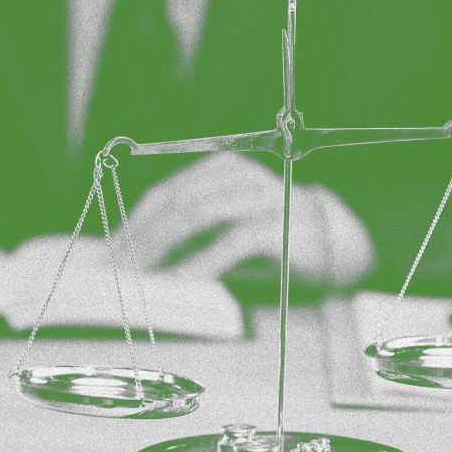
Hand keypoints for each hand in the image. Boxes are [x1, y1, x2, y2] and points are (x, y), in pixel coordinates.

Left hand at [122, 152, 374, 290]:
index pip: (167, 193)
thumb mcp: (229, 229)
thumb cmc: (276, 240)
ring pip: (197, 215)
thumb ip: (192, 235)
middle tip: (117, 268)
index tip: (110, 252)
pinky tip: (181, 281)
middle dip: (141, 237)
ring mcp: (261, 197)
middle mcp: (240, 177)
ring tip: (139, 275)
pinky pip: (230, 243)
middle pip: (177, 202)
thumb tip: (138, 256)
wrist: (341, 244)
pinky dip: (201, 263)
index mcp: (223, 170)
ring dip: (162, 248)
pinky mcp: (279, 226)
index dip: (135, 223)